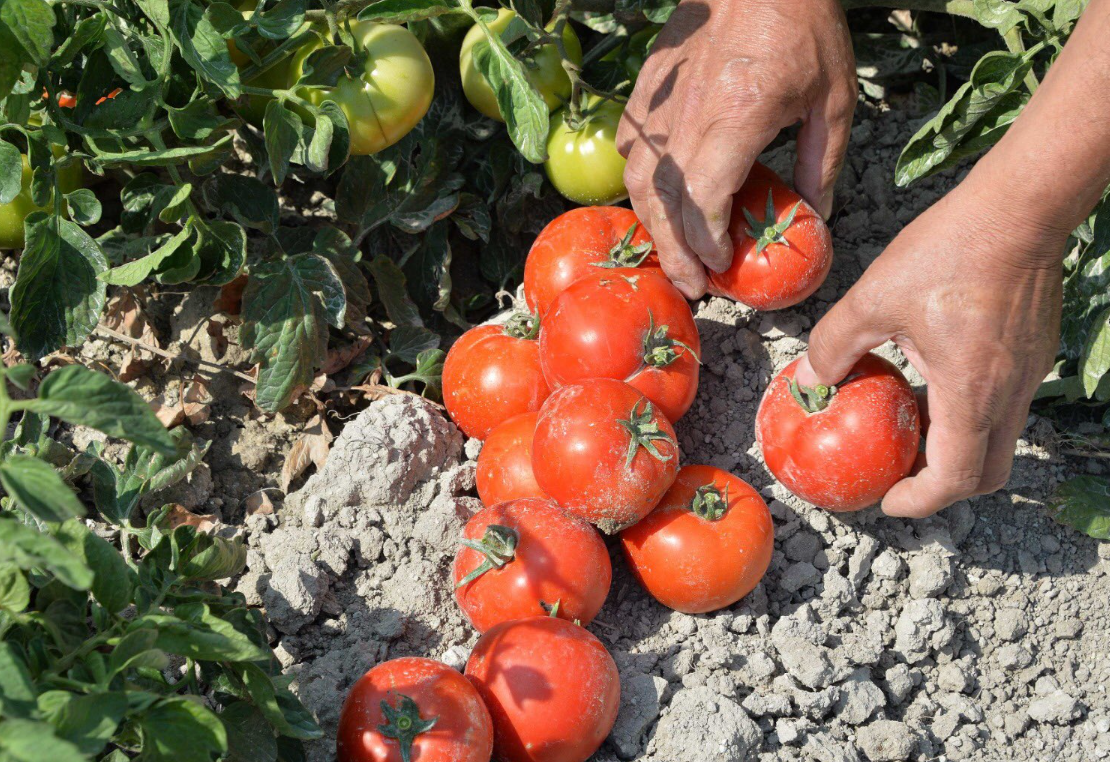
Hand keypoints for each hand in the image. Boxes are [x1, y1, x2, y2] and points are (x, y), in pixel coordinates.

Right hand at [616, 0, 856, 297]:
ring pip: (637, 180)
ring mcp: (662, 103)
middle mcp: (690, 116)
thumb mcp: (832, 99)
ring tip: (673, 252)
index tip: (720, 265)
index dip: (706, 242)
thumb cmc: (803, 27)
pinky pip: (630, 148)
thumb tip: (815, 217)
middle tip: (693, 284)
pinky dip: (639, 182)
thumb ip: (821, 164)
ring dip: (652, 225)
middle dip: (675, 252)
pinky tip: (656, 199)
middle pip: (664, 203)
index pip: (704, 199)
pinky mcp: (648, 90)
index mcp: (738, 118)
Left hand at [794, 180, 1066, 517]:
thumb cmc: (950, 250)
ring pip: (996, 438)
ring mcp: (1027, 374)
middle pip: (985, 472)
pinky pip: (1002, 405)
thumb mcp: (873, 298)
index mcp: (972, 393)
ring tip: (906, 427)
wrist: (1020, 206)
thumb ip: (835, 345)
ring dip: (952, 446)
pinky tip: (930, 382)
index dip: (919, 501)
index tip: (886, 499)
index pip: (956, 478)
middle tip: (898, 473)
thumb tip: (810, 379)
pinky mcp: (1032, 353)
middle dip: (940, 485)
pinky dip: (967, 414)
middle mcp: (1009, 394)